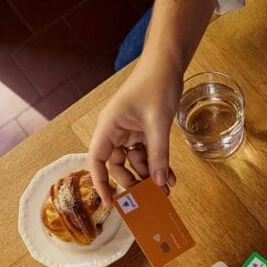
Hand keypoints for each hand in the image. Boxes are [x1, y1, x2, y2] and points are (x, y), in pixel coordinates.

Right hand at [89, 62, 179, 204]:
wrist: (168, 63)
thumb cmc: (156, 83)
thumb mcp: (158, 123)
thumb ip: (158, 154)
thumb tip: (159, 182)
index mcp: (109, 126)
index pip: (97, 160)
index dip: (100, 183)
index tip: (111, 203)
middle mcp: (115, 130)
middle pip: (116, 165)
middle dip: (132, 182)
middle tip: (148, 197)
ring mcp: (129, 131)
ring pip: (133, 161)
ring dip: (148, 175)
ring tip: (165, 188)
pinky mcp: (143, 130)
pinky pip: (147, 153)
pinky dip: (157, 164)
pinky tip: (170, 175)